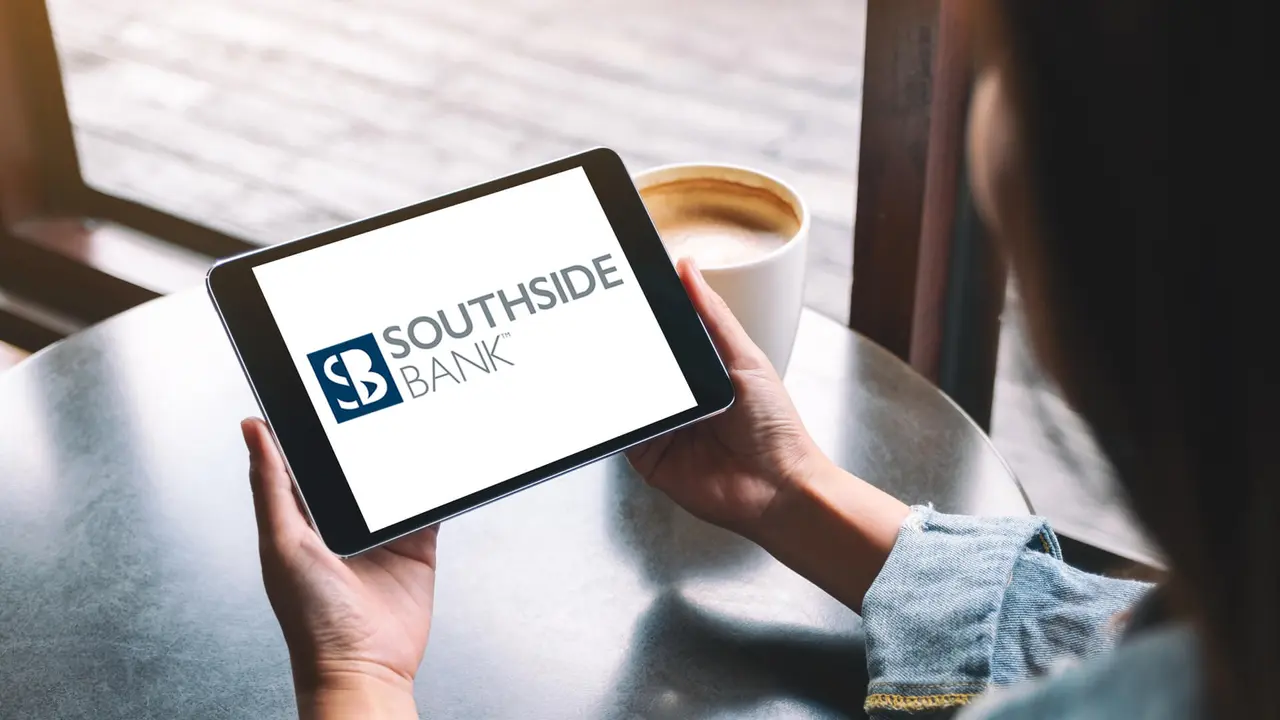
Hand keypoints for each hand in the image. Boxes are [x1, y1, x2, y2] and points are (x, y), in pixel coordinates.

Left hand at [242, 418, 435, 718]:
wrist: (365, 666)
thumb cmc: (313, 620)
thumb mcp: (283, 542)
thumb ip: (272, 485)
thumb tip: (253, 431)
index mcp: (301, 519)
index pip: (304, 462)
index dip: (310, 430)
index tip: (321, 394)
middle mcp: (340, 524)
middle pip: (354, 468)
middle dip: (364, 440)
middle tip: (375, 404)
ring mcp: (380, 535)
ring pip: (393, 482)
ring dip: (402, 461)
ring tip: (409, 428)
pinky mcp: (415, 546)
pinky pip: (427, 508)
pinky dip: (434, 488)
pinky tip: (438, 468)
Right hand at [625, 258, 831, 538]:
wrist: (778, 488)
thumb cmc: (776, 429)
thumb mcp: (746, 359)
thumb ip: (713, 316)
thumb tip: (688, 269)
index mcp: (701, 371)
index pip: (662, 338)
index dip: (644, 318)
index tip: (624, 292)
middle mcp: (678, 398)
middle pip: (638, 366)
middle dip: (621, 347)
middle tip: (603, 324)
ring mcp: (661, 427)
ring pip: (625, 397)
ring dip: (614, 382)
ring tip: (602, 359)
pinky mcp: (647, 457)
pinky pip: (621, 432)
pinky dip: (613, 418)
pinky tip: (614, 402)